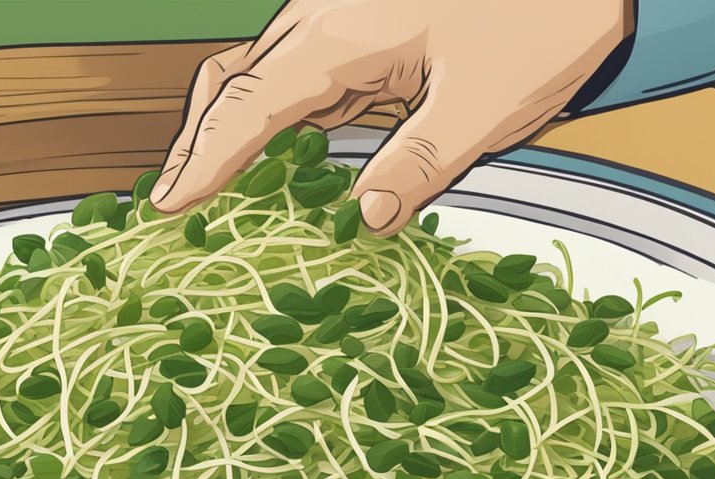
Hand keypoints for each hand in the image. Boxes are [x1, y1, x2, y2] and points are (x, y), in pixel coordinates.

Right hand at [151, 0, 633, 233]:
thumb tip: (365, 223)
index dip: (206, 159)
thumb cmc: (545, 22)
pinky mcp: (355, 30)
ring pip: (251, 74)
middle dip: (196, 144)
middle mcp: (323, 18)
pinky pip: (288, 75)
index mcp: (344, 32)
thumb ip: (419, 165)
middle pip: (230, 81)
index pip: (250, 102)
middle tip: (170, 211)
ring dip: (223, 132)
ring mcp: (335, 19)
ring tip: (200, 194)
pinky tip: (265, 161)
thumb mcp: (486, 106)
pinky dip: (261, 119)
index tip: (169, 207)